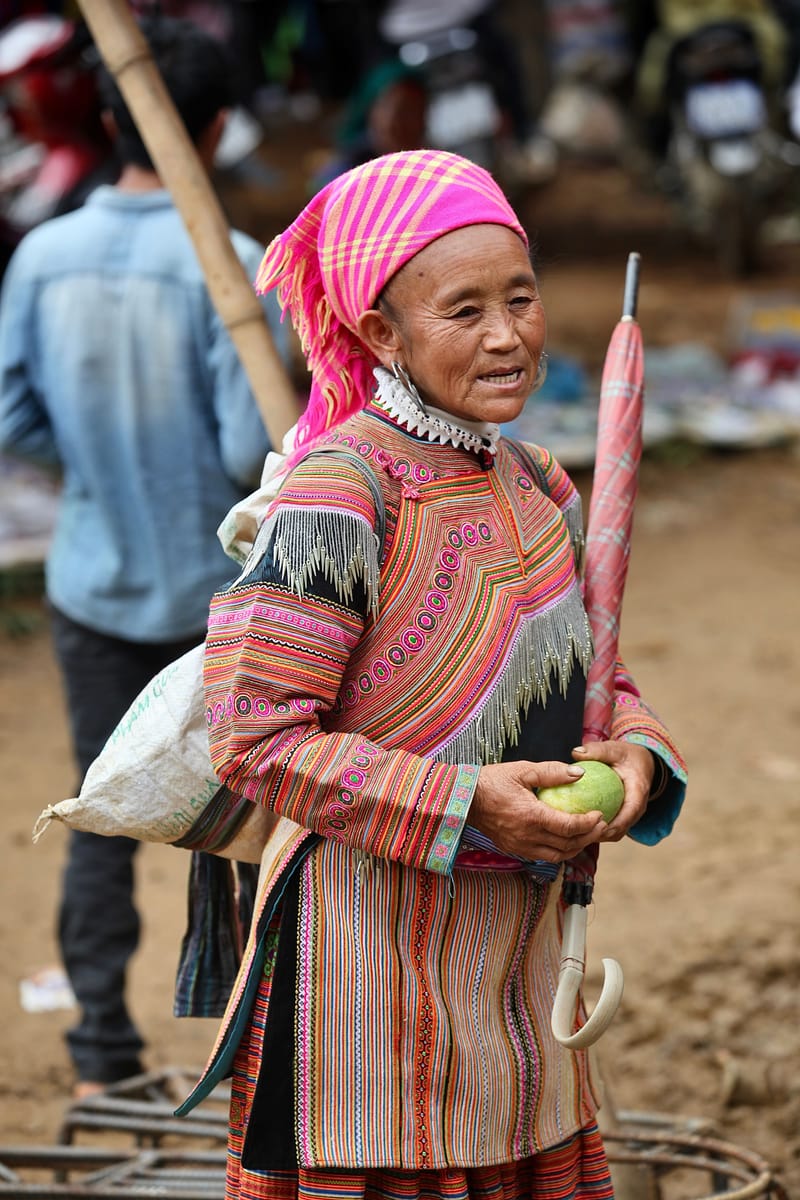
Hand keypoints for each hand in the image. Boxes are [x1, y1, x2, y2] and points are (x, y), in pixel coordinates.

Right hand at [470, 760, 607, 862]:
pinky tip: (565, 840)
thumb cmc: (493, 781)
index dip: (589, 823)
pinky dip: (559, 851)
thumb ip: (552, 772)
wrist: (465, 799)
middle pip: (567, 845)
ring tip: (587, 835)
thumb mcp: (523, 770)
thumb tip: (579, 773)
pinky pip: (543, 856)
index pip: (569, 827)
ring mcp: (520, 846)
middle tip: (601, 826)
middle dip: (589, 837)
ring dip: (575, 848)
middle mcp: (528, 837)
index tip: (600, 814)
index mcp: (532, 816)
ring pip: (557, 856)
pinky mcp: (514, 849)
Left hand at [571, 741, 654, 841]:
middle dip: (600, 836)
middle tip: (577, 834)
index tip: (594, 826)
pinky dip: (596, 830)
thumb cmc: (626, 755)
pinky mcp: (622, 818)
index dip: (613, 825)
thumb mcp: (615, 749)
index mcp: (638, 792)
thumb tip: (576, 753)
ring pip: (614, 834)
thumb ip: (597, 750)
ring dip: (597, 836)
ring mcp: (630, 816)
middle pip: (620, 830)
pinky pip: (610, 828)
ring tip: (574, 834)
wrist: (641, 763)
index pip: (629, 814)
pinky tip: (576, 827)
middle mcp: (637, 809)